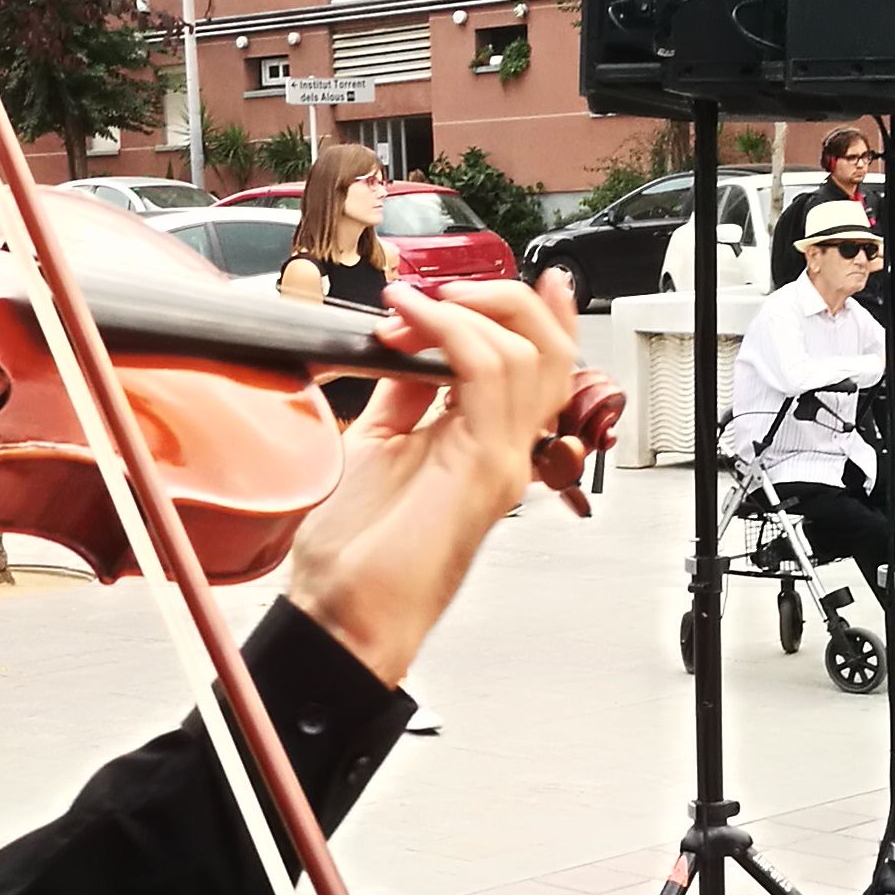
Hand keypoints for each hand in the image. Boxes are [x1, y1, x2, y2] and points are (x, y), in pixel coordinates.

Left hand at [279, 275, 582, 682]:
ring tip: (414, 306)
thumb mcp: (376, 444)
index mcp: (488, 445)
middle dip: (502, 298)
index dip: (534, 311)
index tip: (487, 280)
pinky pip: (487, 371)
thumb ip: (402, 392)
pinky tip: (412, 322)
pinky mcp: (484, 466)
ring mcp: (503, 459)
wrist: (342, 614)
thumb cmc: (353, 556)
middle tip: (439, 294)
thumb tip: (406, 340)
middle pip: (552, 349)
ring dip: (469, 310)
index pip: (541, 364)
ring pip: (531, 352)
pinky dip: (449, 331)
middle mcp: (507, 451)